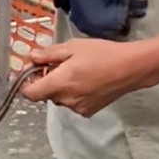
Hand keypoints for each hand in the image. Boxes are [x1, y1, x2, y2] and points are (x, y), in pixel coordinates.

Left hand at [20, 38, 149, 117]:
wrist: (131, 68)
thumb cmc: (102, 54)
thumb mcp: (72, 47)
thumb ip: (49, 54)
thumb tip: (31, 58)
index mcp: (60, 84)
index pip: (30, 94)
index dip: (27, 83)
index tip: (34, 71)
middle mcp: (66, 100)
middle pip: (45, 95)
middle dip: (47, 81)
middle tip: (59, 64)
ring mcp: (78, 108)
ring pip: (59, 98)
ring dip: (61, 87)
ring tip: (77, 71)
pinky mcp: (89, 111)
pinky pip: (73, 103)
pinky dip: (74, 93)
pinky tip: (87, 81)